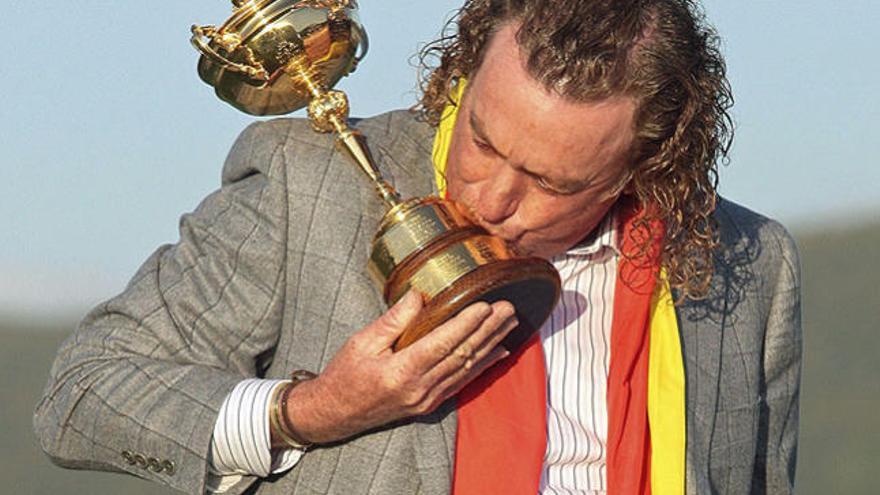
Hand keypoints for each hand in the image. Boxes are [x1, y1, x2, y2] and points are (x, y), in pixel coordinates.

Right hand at [283, 291, 516, 443]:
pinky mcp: (430, 404)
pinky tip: (499, 352)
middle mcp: (419, 389)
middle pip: (462, 355)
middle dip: (488, 330)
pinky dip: (483, 366)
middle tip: (508, 309)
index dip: (466, 324)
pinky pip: (462, 382)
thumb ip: (393, 320)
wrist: (335, 414)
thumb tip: (418, 295)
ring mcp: (427, 399)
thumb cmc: (345, 375)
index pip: (442, 344)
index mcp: (400, 372)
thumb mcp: (361, 342)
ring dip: (491, 344)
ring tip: (509, 324)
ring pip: (467, 369)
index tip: (486, 306)